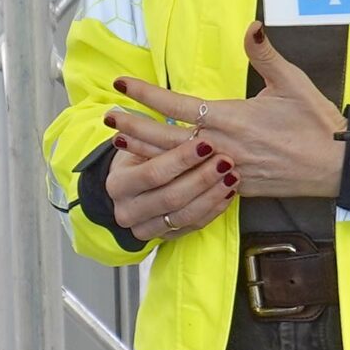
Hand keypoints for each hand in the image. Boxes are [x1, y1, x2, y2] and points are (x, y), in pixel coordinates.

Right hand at [97, 95, 235, 239]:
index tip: (206, 142)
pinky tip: (228, 192)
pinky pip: (194, 226)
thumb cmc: (139, 157)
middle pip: (171, 197)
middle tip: (226, 160)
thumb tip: (167, 111)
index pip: (153, 173)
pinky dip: (214, 209)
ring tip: (231, 175)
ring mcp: (145, 229)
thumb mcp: (136, 142)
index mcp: (117, 185)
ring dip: (212, 194)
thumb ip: (148, 134)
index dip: (181, 159)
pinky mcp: (164, 238)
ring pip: (186, 215)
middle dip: (202, 178)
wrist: (130, 188)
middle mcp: (127, 211)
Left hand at [105, 23, 344, 202]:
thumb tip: (252, 27)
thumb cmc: (316, 123)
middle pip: (166, 138)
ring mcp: (226, 170)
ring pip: (175, 162)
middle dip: (134, 126)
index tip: (122, 85)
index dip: (147, 95)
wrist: (336, 166)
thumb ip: (266, 55)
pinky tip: (155, 170)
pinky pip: (194, 181)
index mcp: (232, 119)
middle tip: (106, 115)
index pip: (179, 105)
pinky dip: (171, 174)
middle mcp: (223, 147)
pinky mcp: (235, 187)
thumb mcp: (292, 83)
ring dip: (145, 150)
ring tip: (119, 140)